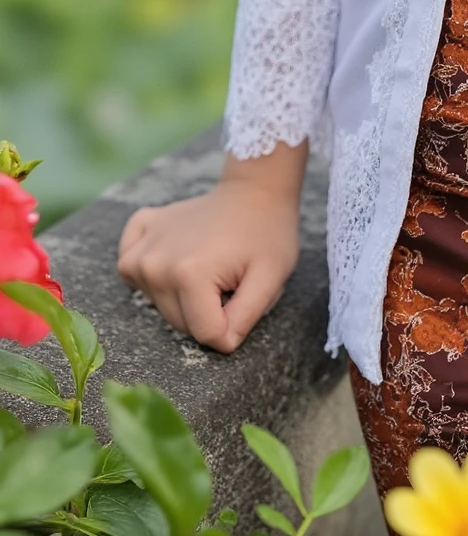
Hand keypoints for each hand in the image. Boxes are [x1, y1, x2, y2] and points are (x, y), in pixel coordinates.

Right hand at [116, 144, 306, 353]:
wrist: (255, 189)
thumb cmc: (267, 234)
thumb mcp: (271, 280)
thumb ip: (245, 319)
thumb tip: (222, 345)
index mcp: (190, 274)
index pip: (206, 333)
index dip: (231, 326)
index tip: (244, 298)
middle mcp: (156, 263)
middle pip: (180, 322)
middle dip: (208, 312)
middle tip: (229, 280)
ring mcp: (142, 246)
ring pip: (158, 303)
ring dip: (182, 296)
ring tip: (208, 267)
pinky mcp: (138, 228)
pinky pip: (129, 266)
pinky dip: (148, 271)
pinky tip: (171, 259)